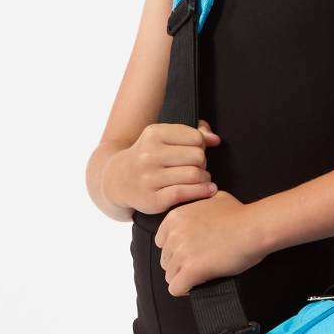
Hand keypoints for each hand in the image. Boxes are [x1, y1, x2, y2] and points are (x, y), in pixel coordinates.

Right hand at [104, 119, 220, 213]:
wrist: (118, 180)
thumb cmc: (149, 156)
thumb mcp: (163, 137)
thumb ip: (192, 133)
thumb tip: (215, 139)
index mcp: (154, 134)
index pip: (196, 138)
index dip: (202, 145)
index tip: (195, 152)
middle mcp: (149, 155)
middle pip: (197, 156)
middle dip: (203, 162)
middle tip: (197, 167)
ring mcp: (149, 178)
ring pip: (194, 175)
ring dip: (205, 178)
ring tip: (201, 179)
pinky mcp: (152, 199)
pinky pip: (185, 193)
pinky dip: (202, 192)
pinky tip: (208, 190)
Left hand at [154, 188, 267, 295]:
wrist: (254, 227)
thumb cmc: (241, 215)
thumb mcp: (215, 198)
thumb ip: (200, 204)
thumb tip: (204, 208)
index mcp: (176, 217)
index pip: (161, 242)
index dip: (176, 250)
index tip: (190, 253)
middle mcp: (174, 234)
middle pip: (165, 260)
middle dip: (180, 265)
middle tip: (198, 265)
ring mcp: (181, 252)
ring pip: (170, 276)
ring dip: (184, 278)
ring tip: (200, 276)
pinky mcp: (191, 269)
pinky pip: (176, 288)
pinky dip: (185, 289)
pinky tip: (196, 286)